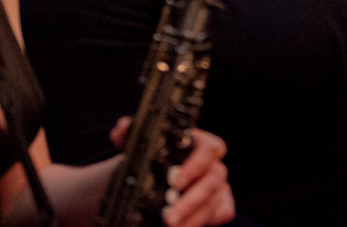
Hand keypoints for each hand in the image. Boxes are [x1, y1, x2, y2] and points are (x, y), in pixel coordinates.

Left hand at [106, 120, 233, 225]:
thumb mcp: (136, 146)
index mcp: (197, 143)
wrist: (148, 181)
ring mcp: (218, 184)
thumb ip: (129, 135)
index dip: (196, 164)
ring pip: (214, 201)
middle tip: (168, 218)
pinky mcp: (219, 203)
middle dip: (191, 201)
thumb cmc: (149, 160)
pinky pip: (223, 212)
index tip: (176, 182)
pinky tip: (186, 225)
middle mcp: (211, 163)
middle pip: (213, 180)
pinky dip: (206, 219)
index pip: (209, 148)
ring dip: (193, 218)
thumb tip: (123, 128)